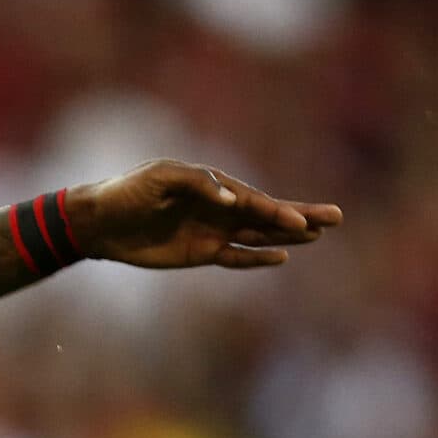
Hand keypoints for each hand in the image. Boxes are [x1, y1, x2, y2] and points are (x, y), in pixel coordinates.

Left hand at [66, 161, 341, 270]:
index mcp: (214, 185)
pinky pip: (235, 256)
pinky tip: (282, 257)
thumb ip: (198, 184)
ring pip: (258, 234)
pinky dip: (256, 258)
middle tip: (338, 218)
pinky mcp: (200, 253)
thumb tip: (233, 201)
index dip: (278, 210)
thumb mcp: (159, 178)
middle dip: (301, 216)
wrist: (99, 221)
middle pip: (267, 214)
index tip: (302, 221)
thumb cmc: (128, 192)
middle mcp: (220, 208)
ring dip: (287, 236)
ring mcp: (213, 231)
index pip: (253, 199)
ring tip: (320, 234)